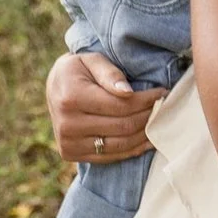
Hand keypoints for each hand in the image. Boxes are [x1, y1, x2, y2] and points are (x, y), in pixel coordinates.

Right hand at [47, 47, 162, 168]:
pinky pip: (110, 157)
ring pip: (120, 145)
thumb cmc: (77, 70)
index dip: (146, 101)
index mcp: (71, 98)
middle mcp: (68, 124)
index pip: (120, 105)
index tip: (162, 93)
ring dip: (144, 135)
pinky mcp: (71, 154)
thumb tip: (128, 92)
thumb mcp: (91, 60)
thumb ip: (110, 73)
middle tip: (163, 107)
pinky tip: (146, 140)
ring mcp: (68, 143)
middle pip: (123, 127)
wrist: (54, 87)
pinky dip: (132, 150)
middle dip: (148, 117)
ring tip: (158, 122)